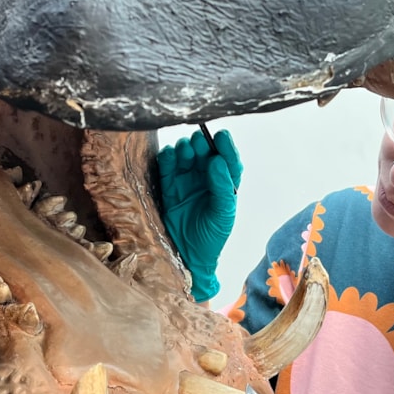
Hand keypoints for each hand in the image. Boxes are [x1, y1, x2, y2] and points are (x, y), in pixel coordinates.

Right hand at [157, 128, 242, 301]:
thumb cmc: (212, 237)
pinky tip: (169, 154)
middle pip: (204, 153)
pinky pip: (166, 167)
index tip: (222, 135)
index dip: (225, 146)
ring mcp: (186, 181)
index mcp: (224, 183)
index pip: (227, 160)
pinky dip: (167, 158)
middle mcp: (205, 178)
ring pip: (185, 155)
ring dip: (185, 149)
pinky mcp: (167, 186)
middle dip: (202, 144)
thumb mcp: (223, 214)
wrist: (188, 257)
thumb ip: (222, 186)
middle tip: (199, 141)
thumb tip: (217, 160)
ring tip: (186, 150)